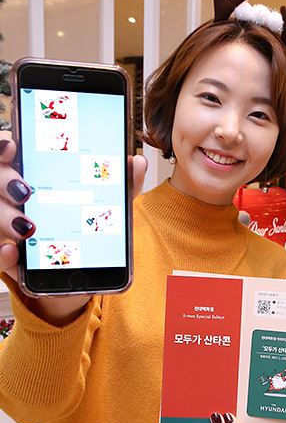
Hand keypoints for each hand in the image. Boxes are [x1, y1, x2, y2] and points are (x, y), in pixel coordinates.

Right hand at [0, 133, 146, 322]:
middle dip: (3, 181)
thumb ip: (120, 186)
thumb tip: (136, 162)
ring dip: (4, 216)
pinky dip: (2, 253)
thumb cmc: (86, 233)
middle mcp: (14, 200)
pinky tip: (13, 252)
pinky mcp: (10, 259)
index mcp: (35, 177)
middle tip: (24, 190)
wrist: (78, 275)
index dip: (4, 146)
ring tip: (27, 224)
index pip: (8, 153)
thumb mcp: (106, 208)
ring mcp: (9, 227)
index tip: (13, 147)